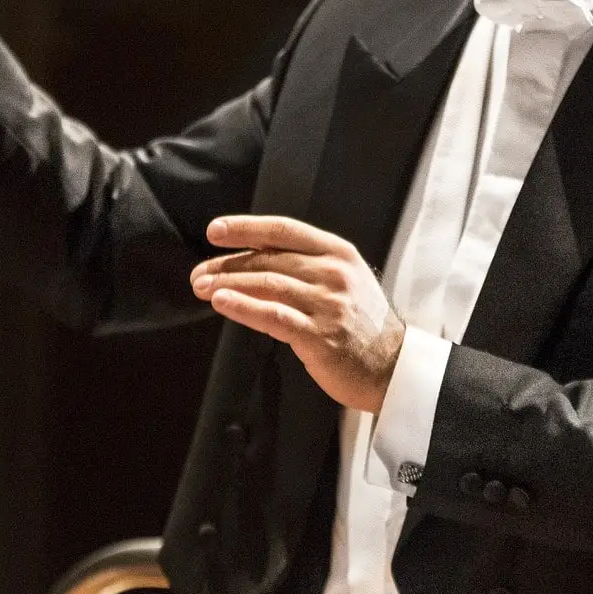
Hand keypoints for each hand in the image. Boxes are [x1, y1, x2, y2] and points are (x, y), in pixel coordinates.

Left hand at [191, 216, 405, 414]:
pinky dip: (243, 307)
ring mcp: (328, 304)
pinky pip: (274, 316)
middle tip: (199, 273)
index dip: (247, 227)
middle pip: (269, 259)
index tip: (215, 230)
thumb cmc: (361, 324)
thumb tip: (252, 261)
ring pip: (267, 284)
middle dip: (227, 264)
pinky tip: (222, 303)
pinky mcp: (320, 336)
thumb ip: (307, 266)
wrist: (394, 366)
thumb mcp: (344, 281)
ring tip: (201, 287)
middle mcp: (334, 273)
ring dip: (227, 284)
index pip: (284, 230)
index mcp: (338, 253)